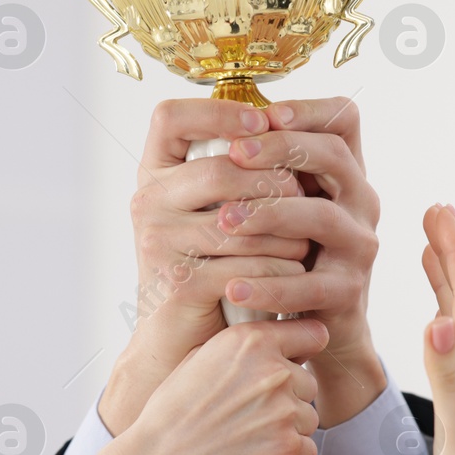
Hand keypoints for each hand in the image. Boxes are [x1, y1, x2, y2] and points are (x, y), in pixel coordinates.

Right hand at [101, 99, 309, 436]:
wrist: (183, 342)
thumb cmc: (209, 268)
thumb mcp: (213, 210)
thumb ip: (236, 170)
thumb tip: (287, 121)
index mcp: (152, 174)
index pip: (168, 116)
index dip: (217, 111)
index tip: (261, 123)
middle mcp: (146, 201)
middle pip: (220, 168)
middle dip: (275, 182)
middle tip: (308, 197)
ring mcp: (157, 242)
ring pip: (240, 218)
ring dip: (285, 228)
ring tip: (308, 240)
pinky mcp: (179, 282)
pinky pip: (245, 263)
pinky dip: (280, 267)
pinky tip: (297, 272)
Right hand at [127, 317, 326, 454]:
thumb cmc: (171, 415)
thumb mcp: (198, 359)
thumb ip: (241, 348)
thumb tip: (268, 344)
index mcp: (251, 342)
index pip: (311, 333)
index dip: (302, 349)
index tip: (295, 361)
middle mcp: (273, 371)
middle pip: (308, 383)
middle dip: (289, 397)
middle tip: (253, 414)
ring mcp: (283, 411)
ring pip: (308, 418)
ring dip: (288, 428)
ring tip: (249, 437)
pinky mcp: (288, 447)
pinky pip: (307, 449)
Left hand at [218, 98, 385, 426]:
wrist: (316, 323)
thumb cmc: (288, 251)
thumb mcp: (283, 200)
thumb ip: (264, 166)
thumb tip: (213, 125)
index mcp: (345, 171)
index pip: (343, 118)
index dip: (307, 109)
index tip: (264, 114)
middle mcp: (361, 200)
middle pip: (334, 156)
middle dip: (282, 150)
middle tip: (234, 154)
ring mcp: (359, 245)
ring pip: (324, 217)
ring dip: (271, 214)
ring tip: (224, 220)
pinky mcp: (348, 292)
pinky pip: (312, 285)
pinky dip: (271, 286)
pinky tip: (234, 287)